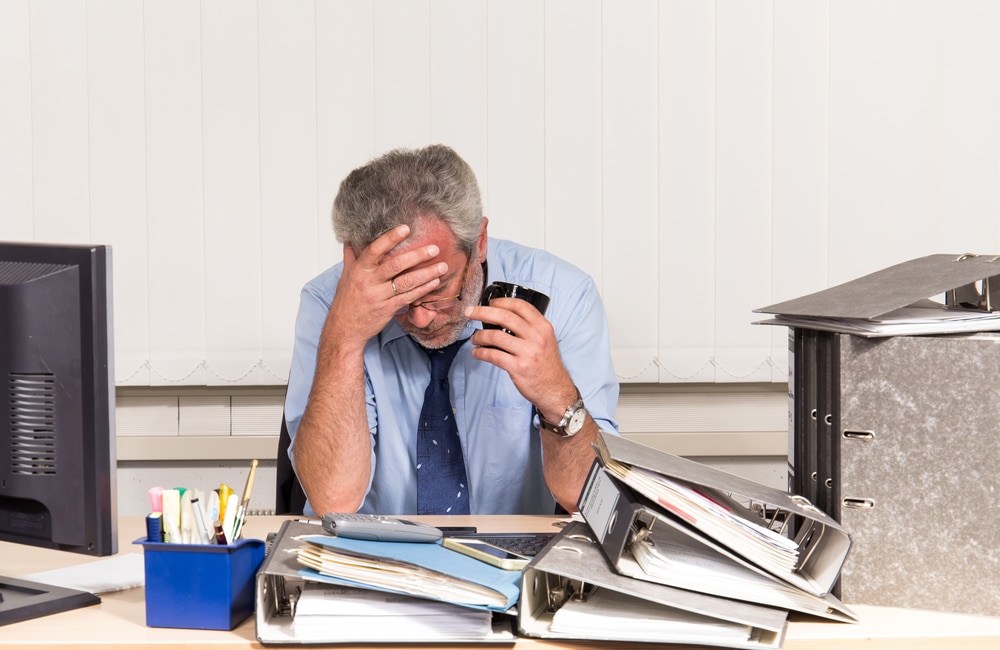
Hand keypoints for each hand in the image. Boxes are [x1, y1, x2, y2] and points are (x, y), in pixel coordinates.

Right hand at [327, 225, 447, 346]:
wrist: (344, 329)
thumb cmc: (346, 301)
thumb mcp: (345, 276)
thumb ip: (351, 257)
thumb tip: (350, 239)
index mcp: (359, 270)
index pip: (375, 250)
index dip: (390, 238)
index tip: (405, 228)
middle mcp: (369, 281)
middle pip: (395, 265)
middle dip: (417, 256)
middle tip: (434, 249)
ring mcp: (379, 296)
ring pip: (406, 282)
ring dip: (426, 274)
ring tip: (442, 266)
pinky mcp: (388, 309)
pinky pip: (408, 297)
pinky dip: (423, 289)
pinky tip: (434, 282)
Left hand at [466, 298, 576, 419]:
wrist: (556, 390)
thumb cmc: (547, 365)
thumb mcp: (546, 340)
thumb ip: (529, 328)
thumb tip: (502, 317)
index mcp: (543, 327)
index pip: (520, 306)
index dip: (501, 302)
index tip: (489, 303)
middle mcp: (536, 337)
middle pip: (505, 316)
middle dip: (482, 312)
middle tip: (470, 312)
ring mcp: (527, 352)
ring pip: (495, 336)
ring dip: (479, 336)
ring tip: (474, 338)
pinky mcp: (518, 367)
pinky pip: (493, 355)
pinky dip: (481, 352)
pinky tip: (477, 352)